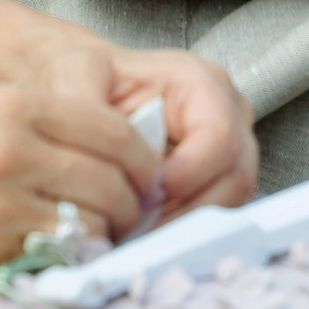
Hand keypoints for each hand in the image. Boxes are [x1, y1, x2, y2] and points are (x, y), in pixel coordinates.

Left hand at [0, 20, 255, 216]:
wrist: (80, 83)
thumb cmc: (83, 76)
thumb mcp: (73, 77)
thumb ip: (85, 112)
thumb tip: (105, 165)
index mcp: (199, 81)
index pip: (219, 139)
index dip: (188, 175)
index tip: (146, 196)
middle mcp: (226, 112)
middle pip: (234, 177)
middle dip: (187, 211)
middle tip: (140, 229)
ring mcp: (227, 147)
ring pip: (228, 202)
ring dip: (183, 224)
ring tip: (137, 232)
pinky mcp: (216, 176)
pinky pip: (213, 212)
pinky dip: (180, 227)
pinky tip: (143, 229)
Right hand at [0, 81, 171, 275]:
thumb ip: (37, 123)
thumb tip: (102, 149)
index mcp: (13, 106)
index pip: (114, 132)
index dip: (141, 160)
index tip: (143, 175)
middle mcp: (14, 151)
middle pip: (115, 182)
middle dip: (132, 203)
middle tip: (129, 213)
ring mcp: (1, 207)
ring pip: (93, 226)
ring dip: (103, 236)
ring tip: (96, 238)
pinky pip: (53, 261)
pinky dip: (65, 262)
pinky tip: (56, 256)